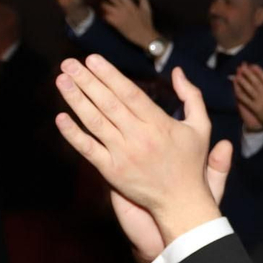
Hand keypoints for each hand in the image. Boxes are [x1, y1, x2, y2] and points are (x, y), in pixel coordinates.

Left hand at [54, 57, 228, 251]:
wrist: (182, 203)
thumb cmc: (191, 163)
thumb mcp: (201, 127)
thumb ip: (192, 97)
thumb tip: (177, 71)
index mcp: (159, 124)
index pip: (130, 93)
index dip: (110, 75)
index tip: (93, 59)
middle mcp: (139, 137)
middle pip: (108, 103)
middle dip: (87, 81)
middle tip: (69, 63)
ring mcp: (123, 155)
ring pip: (95, 122)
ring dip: (76, 100)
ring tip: (62, 80)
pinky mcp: (112, 171)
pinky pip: (88, 149)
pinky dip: (73, 134)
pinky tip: (61, 118)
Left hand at [94, 0, 158, 50]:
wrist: (145, 36)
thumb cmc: (147, 23)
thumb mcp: (147, 8)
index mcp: (131, 5)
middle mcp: (124, 9)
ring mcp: (119, 16)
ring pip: (107, 6)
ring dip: (103, 4)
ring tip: (100, 3)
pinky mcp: (117, 24)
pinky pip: (106, 17)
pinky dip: (104, 15)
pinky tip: (102, 14)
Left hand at [233, 64, 262, 134]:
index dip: (258, 70)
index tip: (251, 65)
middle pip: (255, 81)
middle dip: (248, 73)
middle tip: (241, 68)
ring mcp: (260, 101)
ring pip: (249, 89)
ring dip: (242, 82)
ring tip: (236, 76)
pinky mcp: (254, 108)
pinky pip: (245, 99)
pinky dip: (240, 93)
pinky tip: (235, 89)